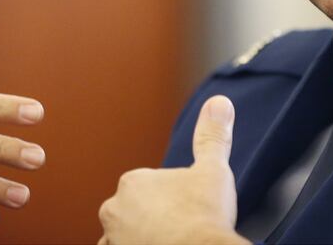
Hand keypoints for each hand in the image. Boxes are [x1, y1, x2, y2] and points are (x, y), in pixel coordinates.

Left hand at [98, 95, 248, 244]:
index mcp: (134, 181)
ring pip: (124, 232)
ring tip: (170, 238)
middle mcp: (115, 208)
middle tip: (182, 225)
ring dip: (140, 235)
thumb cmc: (203, 217)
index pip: (153, 186)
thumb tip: (218, 102)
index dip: (175, 196)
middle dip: (155, 216)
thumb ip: (212, 135)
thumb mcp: (213, 169)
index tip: (190, 207)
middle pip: (136, 209)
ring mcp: (113, 237)